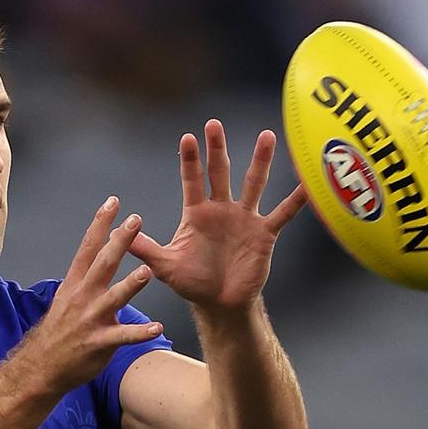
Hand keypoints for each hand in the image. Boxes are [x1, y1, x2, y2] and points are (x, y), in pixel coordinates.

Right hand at [27, 196, 162, 391]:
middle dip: (119, 242)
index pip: (88, 247)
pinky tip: (157, 328)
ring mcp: (91, 319)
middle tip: (135, 221)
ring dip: (130, 285)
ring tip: (147, 273)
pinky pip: (123, 337)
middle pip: (103, 264)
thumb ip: (86, 279)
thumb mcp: (67, 298)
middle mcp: (83, 297)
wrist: (43, 366)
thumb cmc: (60, 331)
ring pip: (114, 298)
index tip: (113, 203)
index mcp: (75, 283)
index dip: (101, 224)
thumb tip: (99, 257)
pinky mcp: (99, 342)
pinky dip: (140, 333)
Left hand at [129, 119, 307, 312]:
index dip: (190, 160)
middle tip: (214, 124)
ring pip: (254, 183)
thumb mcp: (164, 265)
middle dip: (217, 148)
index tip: (187, 138)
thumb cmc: (192, 283)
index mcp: (197, 213)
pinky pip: (282, 213)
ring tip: (268, 135)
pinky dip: (296, 200)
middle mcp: (222, 209)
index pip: (192, 180)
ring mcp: (245, 219)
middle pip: (220, 172)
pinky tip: (308, 185)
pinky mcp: (264, 234)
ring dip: (261, 160)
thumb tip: (118, 231)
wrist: (221, 304)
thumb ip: (145, 247)